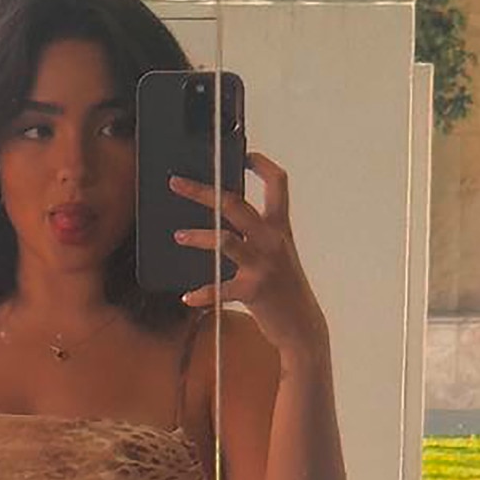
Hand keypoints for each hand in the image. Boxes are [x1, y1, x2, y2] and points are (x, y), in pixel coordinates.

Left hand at [169, 151, 327, 357]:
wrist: (303, 326)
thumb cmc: (285, 287)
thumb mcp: (279, 253)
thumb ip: (257, 234)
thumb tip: (224, 216)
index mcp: (280, 227)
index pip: (277, 184)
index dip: (261, 164)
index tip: (244, 154)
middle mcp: (272, 241)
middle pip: (235, 204)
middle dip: (203, 191)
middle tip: (176, 183)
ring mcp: (263, 265)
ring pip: (225, 241)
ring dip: (198, 237)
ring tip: (179, 236)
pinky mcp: (254, 291)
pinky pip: (221, 289)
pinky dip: (202, 294)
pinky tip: (187, 298)